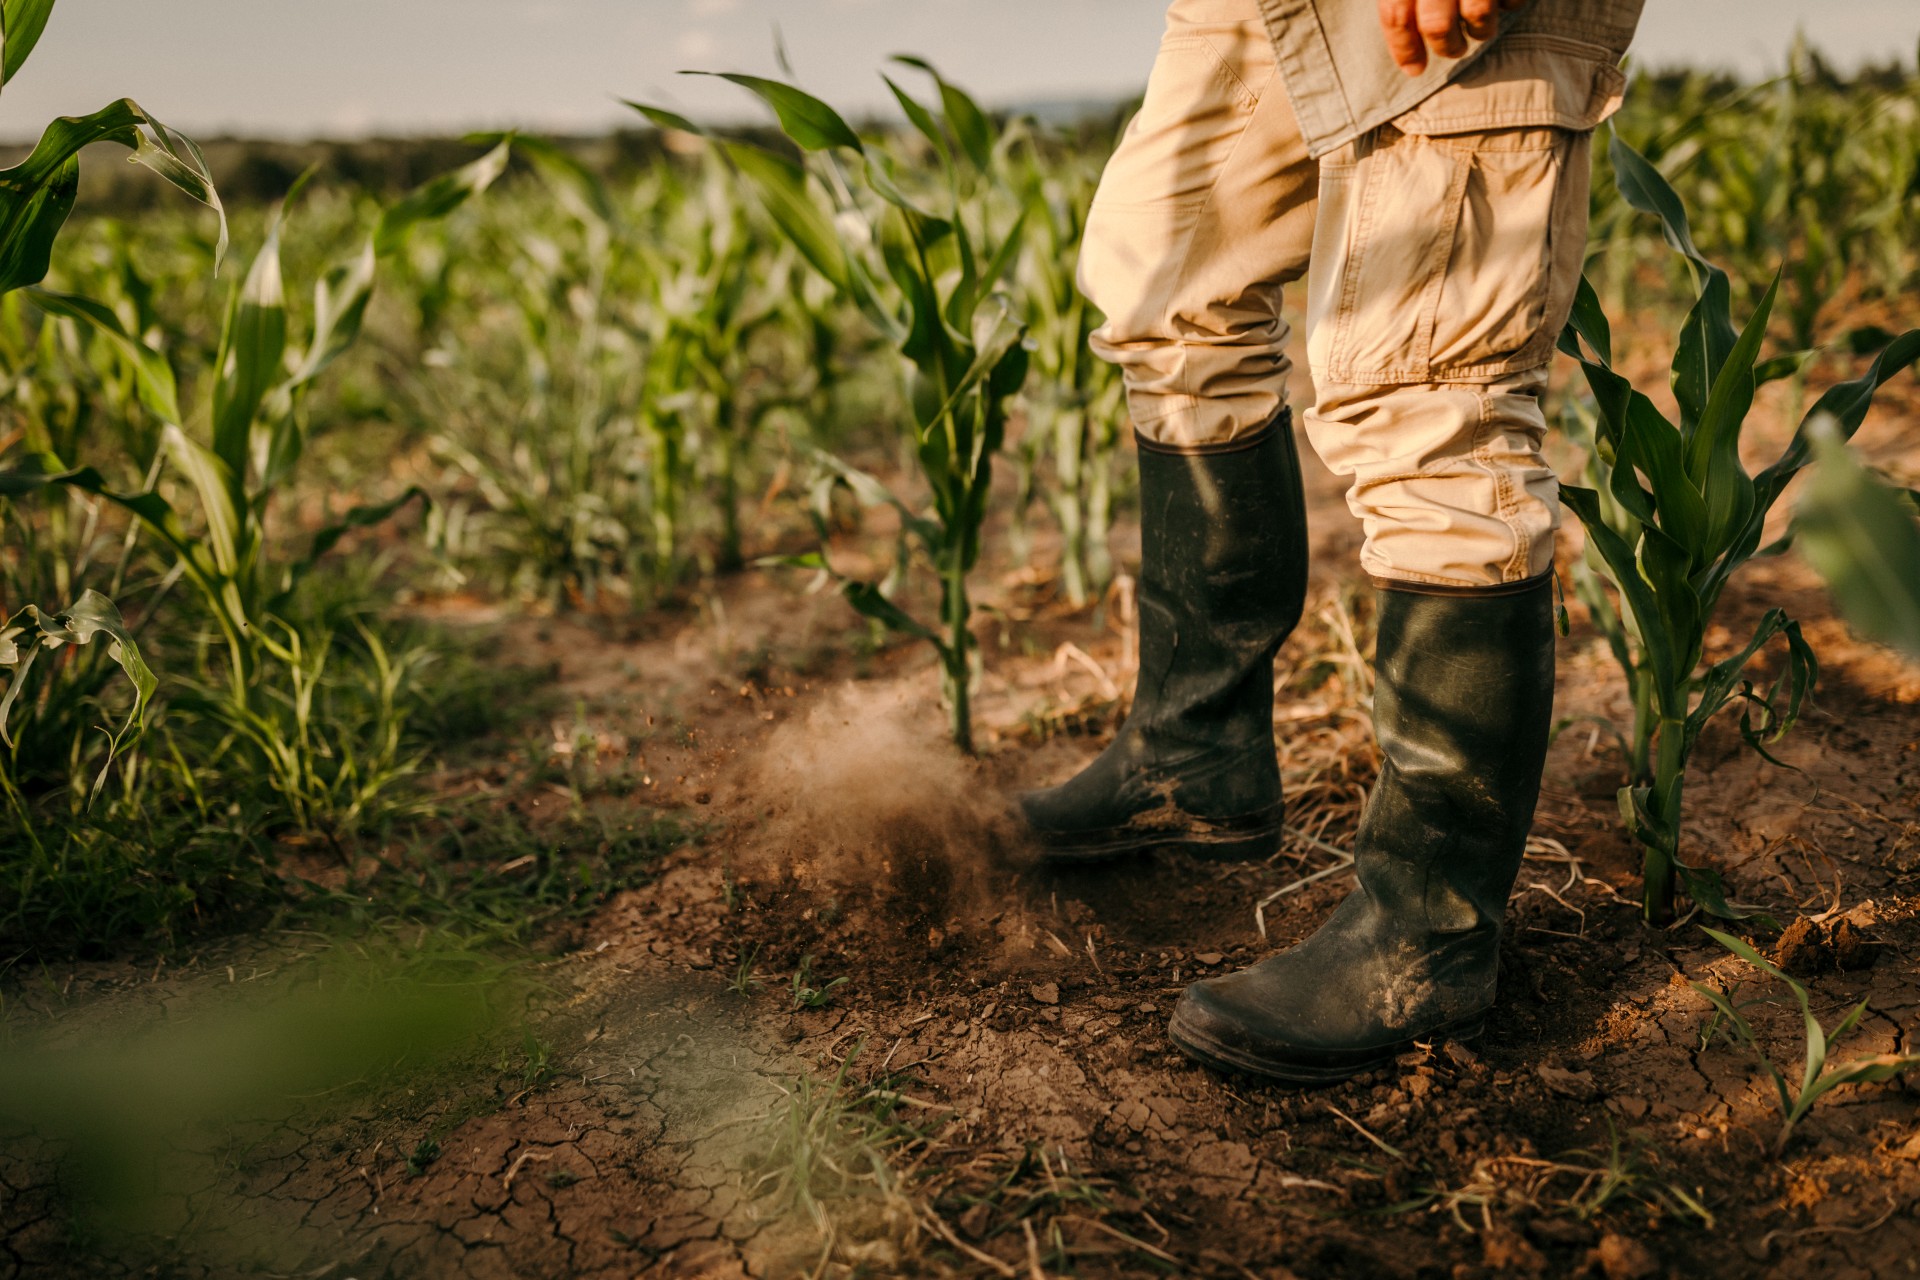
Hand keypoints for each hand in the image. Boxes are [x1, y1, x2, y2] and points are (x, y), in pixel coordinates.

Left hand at [1378, 0, 1527, 76]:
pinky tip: (1504, 2)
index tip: (1414, 69)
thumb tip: (1406, 52)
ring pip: (1477, 14)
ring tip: (1480, 26)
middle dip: (1447, 46)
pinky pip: (1513, 0)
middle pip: (1436, 24)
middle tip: (1454, 49)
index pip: (1396, 14)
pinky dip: (1511, 5)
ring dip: (1481, 30)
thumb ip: (1408, 5)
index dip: (1403, 46)